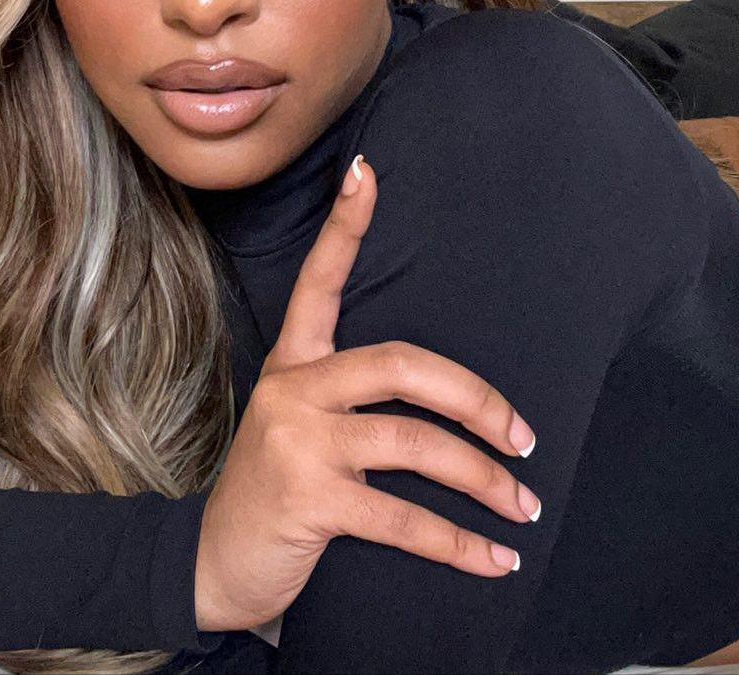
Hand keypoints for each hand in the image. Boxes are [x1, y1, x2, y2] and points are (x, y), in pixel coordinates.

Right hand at [194, 155, 540, 634]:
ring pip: (414, 442)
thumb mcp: (302, 428)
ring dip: (483, 479)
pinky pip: (404, 517)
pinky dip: (459, 544)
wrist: (215, 565)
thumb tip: (448, 404)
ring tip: (523, 505)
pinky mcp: (308, 498)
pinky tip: (494, 560)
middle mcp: (293, 388)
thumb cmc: (277, 490)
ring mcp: (298, 441)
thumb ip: (352, 402)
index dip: (344, 227)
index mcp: (294, 363)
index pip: (319, 281)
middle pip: (401, 363)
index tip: (366, 173)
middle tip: (523, 437)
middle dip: (476, 400)